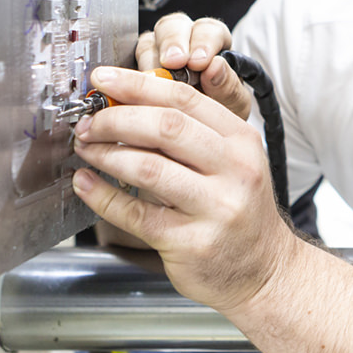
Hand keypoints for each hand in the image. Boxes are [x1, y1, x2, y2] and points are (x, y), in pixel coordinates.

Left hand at [72, 66, 294, 312]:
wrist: (266, 271)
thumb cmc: (241, 212)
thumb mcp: (234, 163)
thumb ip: (193, 134)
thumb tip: (128, 105)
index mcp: (242, 141)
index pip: (184, 99)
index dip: (137, 85)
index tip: (104, 81)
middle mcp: (235, 171)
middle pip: (165, 127)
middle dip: (116, 118)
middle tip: (89, 123)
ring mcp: (215, 208)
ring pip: (148, 167)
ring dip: (106, 154)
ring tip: (86, 149)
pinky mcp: (191, 242)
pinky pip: (136, 213)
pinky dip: (103, 196)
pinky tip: (87, 184)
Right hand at [137, 12, 250, 119]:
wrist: (204, 137)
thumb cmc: (223, 113)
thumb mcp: (233, 104)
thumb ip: (228, 85)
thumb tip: (216, 66)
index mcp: (212, 42)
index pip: (207, 29)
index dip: (203, 41)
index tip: (200, 61)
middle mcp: (182, 42)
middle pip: (172, 26)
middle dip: (172, 42)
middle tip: (173, 62)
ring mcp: (156, 54)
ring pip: (147, 44)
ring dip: (149, 61)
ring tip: (154, 81)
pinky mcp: (136, 71)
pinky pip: (128, 65)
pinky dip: (131, 77)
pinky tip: (136, 89)